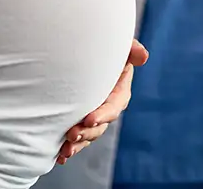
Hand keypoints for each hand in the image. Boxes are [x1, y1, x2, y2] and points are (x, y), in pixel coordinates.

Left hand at [55, 39, 148, 165]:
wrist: (85, 50)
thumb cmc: (105, 46)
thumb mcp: (120, 45)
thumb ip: (131, 49)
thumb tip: (142, 56)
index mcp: (118, 91)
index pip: (113, 106)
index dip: (103, 114)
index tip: (90, 119)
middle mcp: (107, 106)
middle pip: (100, 125)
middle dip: (87, 133)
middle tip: (71, 135)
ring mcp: (93, 114)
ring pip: (88, 134)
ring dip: (78, 144)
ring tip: (65, 150)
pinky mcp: (79, 119)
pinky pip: (77, 136)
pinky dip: (70, 148)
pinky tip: (60, 157)